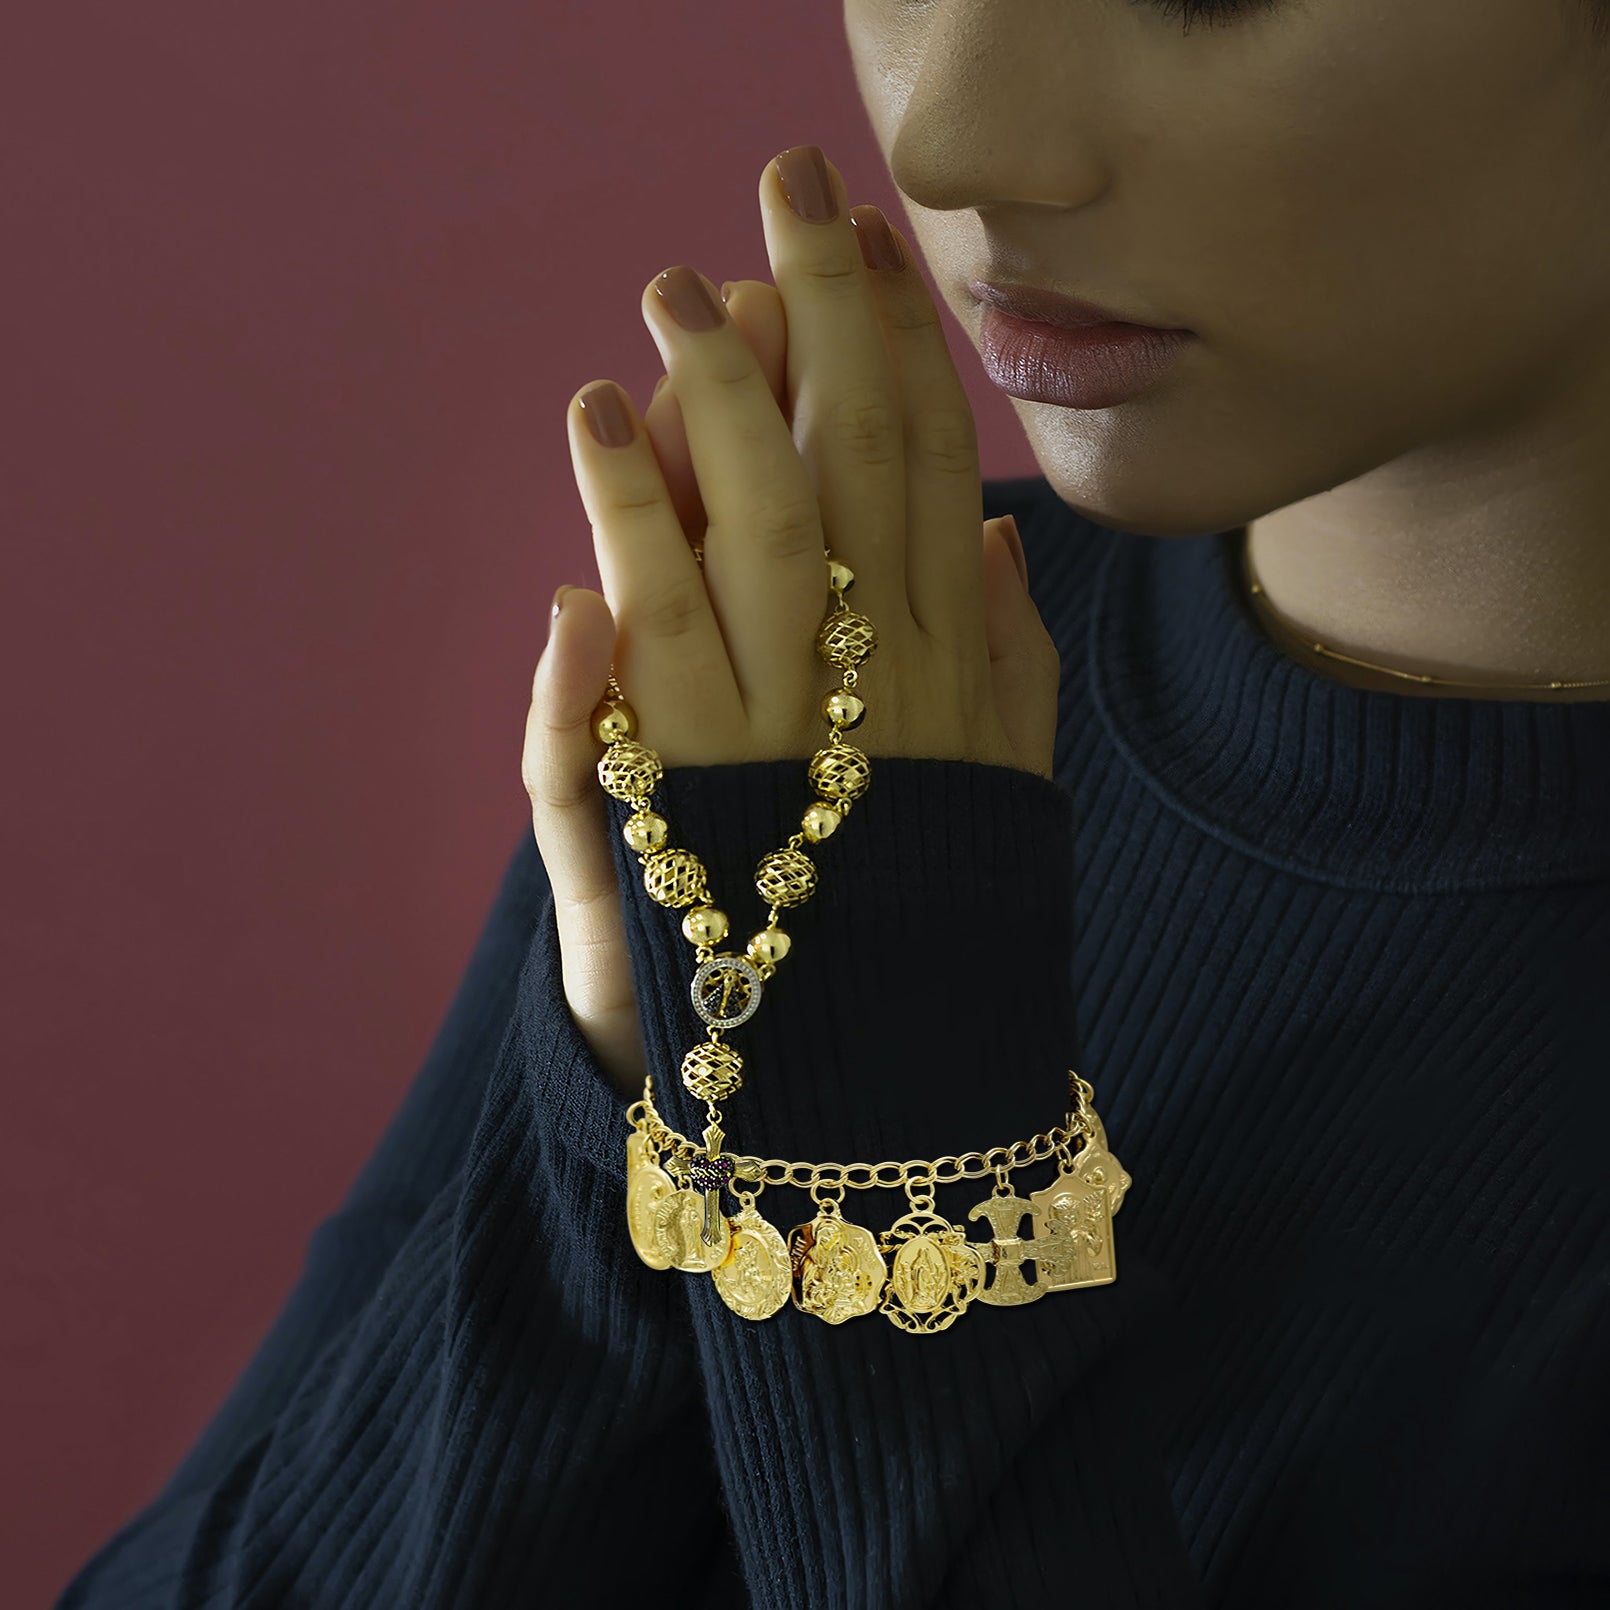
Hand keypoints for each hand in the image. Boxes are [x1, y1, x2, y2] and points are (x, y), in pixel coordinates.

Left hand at [524, 145, 1059, 1098]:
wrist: (876, 1086)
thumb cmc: (939, 928)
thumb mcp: (1007, 799)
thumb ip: (1016, 674)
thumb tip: (1007, 550)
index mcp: (965, 675)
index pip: (943, 475)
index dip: (914, 354)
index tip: (884, 256)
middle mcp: (886, 682)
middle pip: (859, 466)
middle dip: (827, 322)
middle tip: (785, 198)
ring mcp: (784, 726)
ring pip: (758, 525)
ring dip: (715, 396)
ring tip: (672, 295)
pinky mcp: (689, 781)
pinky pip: (655, 630)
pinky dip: (627, 521)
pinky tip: (602, 430)